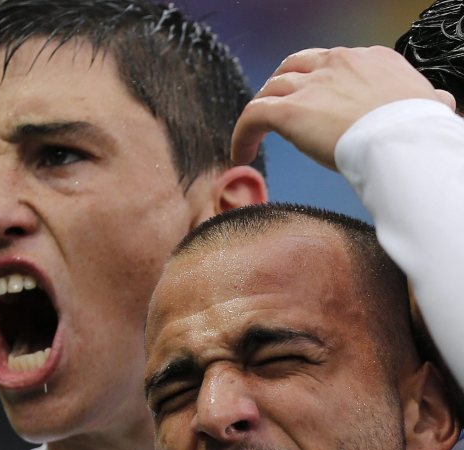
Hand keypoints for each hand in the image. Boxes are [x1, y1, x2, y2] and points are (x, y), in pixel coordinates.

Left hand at [231, 46, 455, 169]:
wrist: (400, 139)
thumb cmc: (418, 130)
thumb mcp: (430, 107)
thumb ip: (430, 103)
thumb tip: (442, 105)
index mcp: (370, 60)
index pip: (334, 63)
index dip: (320, 83)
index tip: (317, 104)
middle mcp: (337, 63)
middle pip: (296, 66)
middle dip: (283, 86)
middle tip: (277, 111)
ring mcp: (311, 85)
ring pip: (271, 89)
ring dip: (260, 112)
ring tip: (253, 138)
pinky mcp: (289, 111)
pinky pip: (253, 115)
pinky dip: (242, 133)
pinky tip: (241, 154)